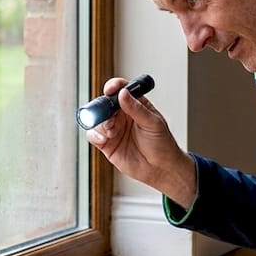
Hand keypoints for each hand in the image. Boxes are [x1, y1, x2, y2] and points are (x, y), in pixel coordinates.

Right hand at [85, 77, 196, 205]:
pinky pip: (93, 135)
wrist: (161, 168)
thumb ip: (136, 109)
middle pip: (105, 104)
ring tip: (111, 130)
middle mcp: (122, 115)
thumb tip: (123, 93)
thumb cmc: (162, 144)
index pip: (121, 90)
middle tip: (106, 113)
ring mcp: (114, 129)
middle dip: (102, 107)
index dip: (114, 87)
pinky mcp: (107, 144)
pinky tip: (104, 139)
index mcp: (134, 105)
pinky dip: (95, 135)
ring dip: (101, 123)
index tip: (110, 90)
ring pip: (97, 119)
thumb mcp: (152, 123)